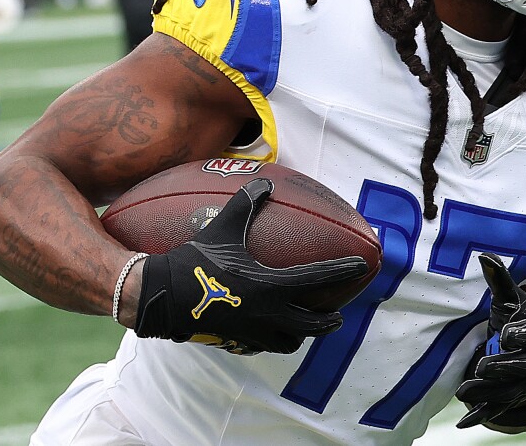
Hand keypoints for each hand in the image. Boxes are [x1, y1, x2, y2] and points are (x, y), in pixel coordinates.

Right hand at [132, 178, 368, 355]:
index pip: (318, 279)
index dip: (343, 271)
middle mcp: (268, 314)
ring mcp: (253, 332)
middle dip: (329, 321)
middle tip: (338, 314)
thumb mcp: (223, 227)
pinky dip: (274, 338)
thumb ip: (245, 204)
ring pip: (290, 341)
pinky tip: (270, 329)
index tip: (361, 267)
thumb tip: (264, 181)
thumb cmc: (195, 259)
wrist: (163, 295)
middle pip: (313, 325)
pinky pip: (264, 345)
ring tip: (306, 325)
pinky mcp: (237, 341)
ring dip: (302, 334)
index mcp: (271, 286)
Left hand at [456, 254, 525, 429]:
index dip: (518, 334)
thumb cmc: (521, 319)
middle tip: (480, 368)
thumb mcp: (513, 300)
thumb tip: (485, 254)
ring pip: (506, 391)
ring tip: (463, 392)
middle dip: (500, 368)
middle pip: (518, 367)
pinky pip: (498, 409)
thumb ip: (500, 280)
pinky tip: (464, 422)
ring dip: (486, 394)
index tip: (506, 334)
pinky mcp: (513, 397)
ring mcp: (525, 383)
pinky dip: (482, 416)